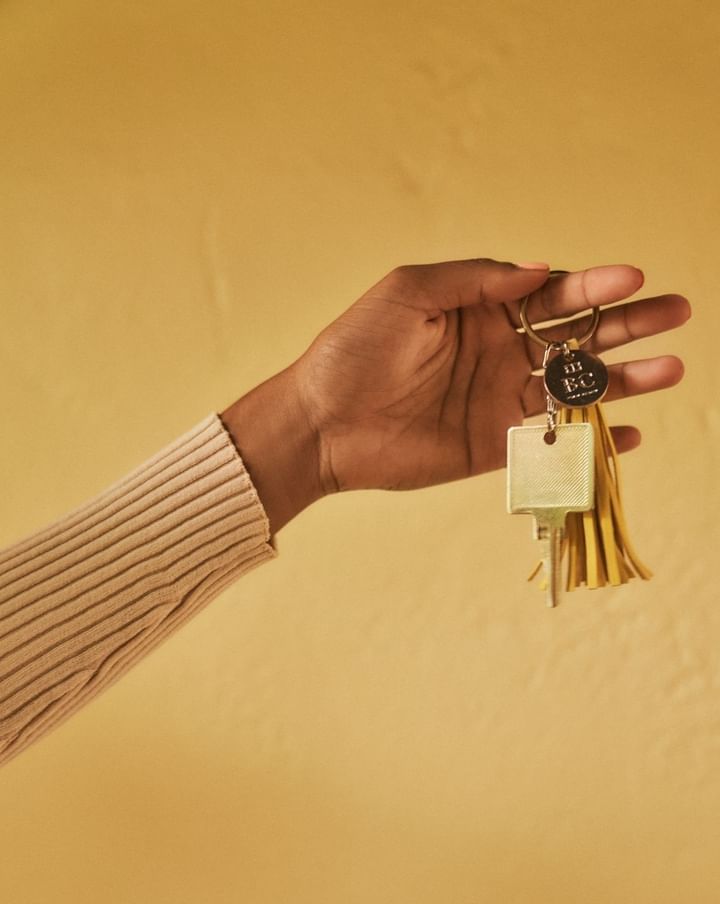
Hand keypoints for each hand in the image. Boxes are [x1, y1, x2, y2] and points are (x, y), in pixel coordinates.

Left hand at [222, 258, 689, 531]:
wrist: (322, 422)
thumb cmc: (355, 349)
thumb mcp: (407, 292)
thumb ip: (473, 278)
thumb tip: (538, 268)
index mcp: (480, 311)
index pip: (550, 295)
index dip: (591, 286)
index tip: (631, 276)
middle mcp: (498, 354)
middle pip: (575, 338)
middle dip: (625, 326)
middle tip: (675, 313)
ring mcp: (499, 402)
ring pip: (573, 389)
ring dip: (623, 380)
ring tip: (671, 370)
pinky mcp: (494, 447)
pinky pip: (551, 442)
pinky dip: (591, 440)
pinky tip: (630, 434)